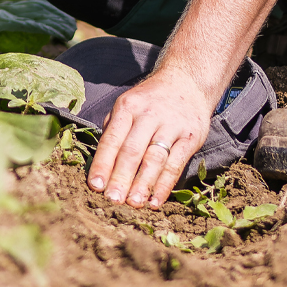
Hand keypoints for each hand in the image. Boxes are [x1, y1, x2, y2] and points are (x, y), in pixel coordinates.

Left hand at [87, 68, 213, 207]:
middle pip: (132, 151)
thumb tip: (99, 165)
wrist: (187, 82)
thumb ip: (114, 130)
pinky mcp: (191, 136)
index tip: (95, 187)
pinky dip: (165, 184)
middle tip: (112, 201)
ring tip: (133, 204)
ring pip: (154, 159)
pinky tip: (155, 201)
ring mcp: (172, 125)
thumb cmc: (150, 101)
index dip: (103, 164)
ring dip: (143, 184)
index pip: (112, 139)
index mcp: (128, 107)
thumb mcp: (128, 105)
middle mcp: (149, 114)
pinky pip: (176, 163)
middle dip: (121, 178)